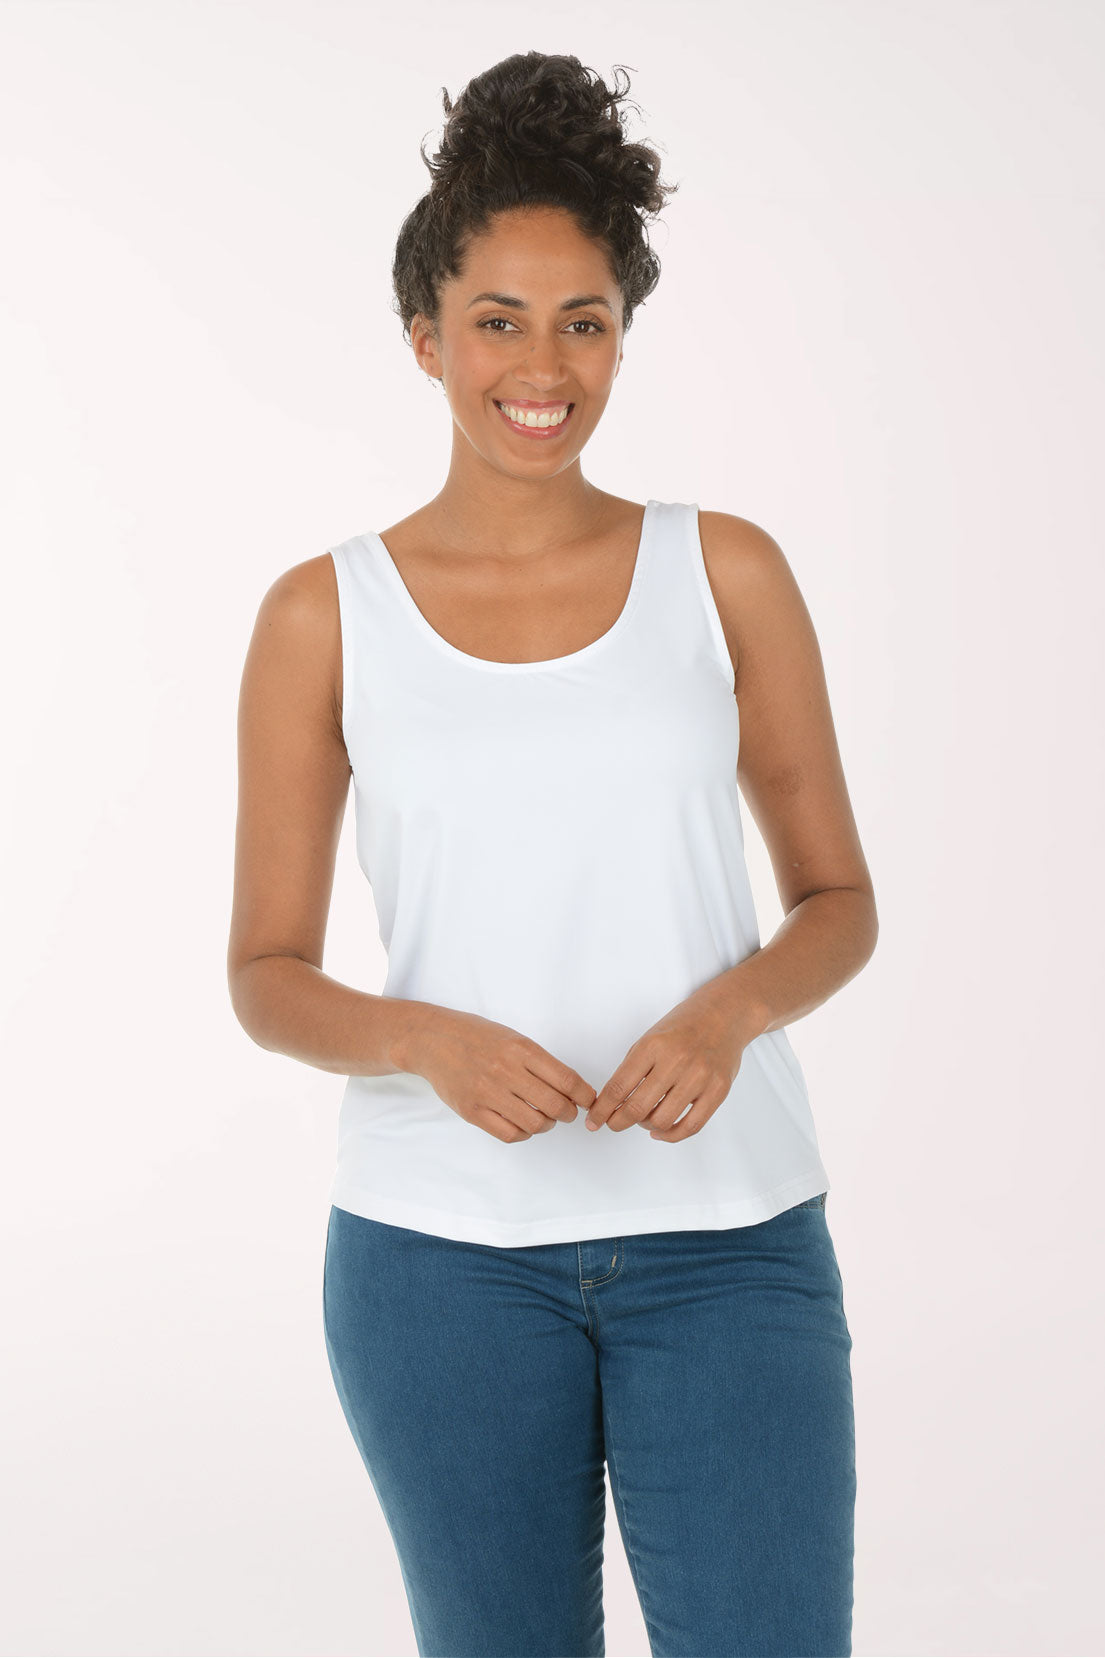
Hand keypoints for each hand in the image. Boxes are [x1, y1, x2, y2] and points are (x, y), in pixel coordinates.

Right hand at [413, 1008, 597, 1143]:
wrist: (434, 1040)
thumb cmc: (477, 1037)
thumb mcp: (513, 1038)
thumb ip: (539, 1062)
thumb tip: (570, 1089)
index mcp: (521, 1049)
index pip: (566, 1079)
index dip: (583, 1095)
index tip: (588, 1100)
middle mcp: (506, 1071)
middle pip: (554, 1105)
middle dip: (569, 1114)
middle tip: (568, 1113)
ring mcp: (487, 1093)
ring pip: (534, 1124)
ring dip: (547, 1125)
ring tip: (544, 1118)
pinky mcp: (472, 1111)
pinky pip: (509, 1134)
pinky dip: (523, 1134)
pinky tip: (523, 1125)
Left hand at [584, 989, 749, 1140]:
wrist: (724, 1015)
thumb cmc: (682, 1027)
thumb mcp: (650, 1038)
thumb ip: (632, 1069)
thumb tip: (611, 1103)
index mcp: (652, 1046)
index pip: (618, 1087)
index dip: (601, 1110)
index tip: (593, 1121)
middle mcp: (676, 1061)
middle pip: (637, 1108)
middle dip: (618, 1122)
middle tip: (613, 1124)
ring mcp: (699, 1077)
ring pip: (662, 1120)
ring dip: (646, 1127)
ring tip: (644, 1121)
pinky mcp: (718, 1090)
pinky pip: (691, 1126)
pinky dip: (671, 1135)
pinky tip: (661, 1132)